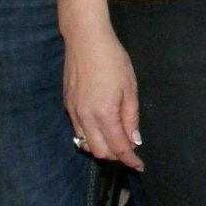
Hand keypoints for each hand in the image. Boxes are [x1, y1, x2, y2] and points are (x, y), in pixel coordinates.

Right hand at [64, 28, 143, 170]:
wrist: (86, 40)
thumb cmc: (112, 60)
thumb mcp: (130, 88)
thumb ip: (131, 117)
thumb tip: (134, 140)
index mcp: (105, 112)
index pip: (118, 147)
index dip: (130, 160)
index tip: (139, 166)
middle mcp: (85, 117)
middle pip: (99, 152)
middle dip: (115, 156)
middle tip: (129, 151)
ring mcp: (73, 112)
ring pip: (85, 144)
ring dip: (101, 148)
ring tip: (116, 141)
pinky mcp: (67, 105)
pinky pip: (77, 131)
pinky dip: (90, 137)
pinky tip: (101, 128)